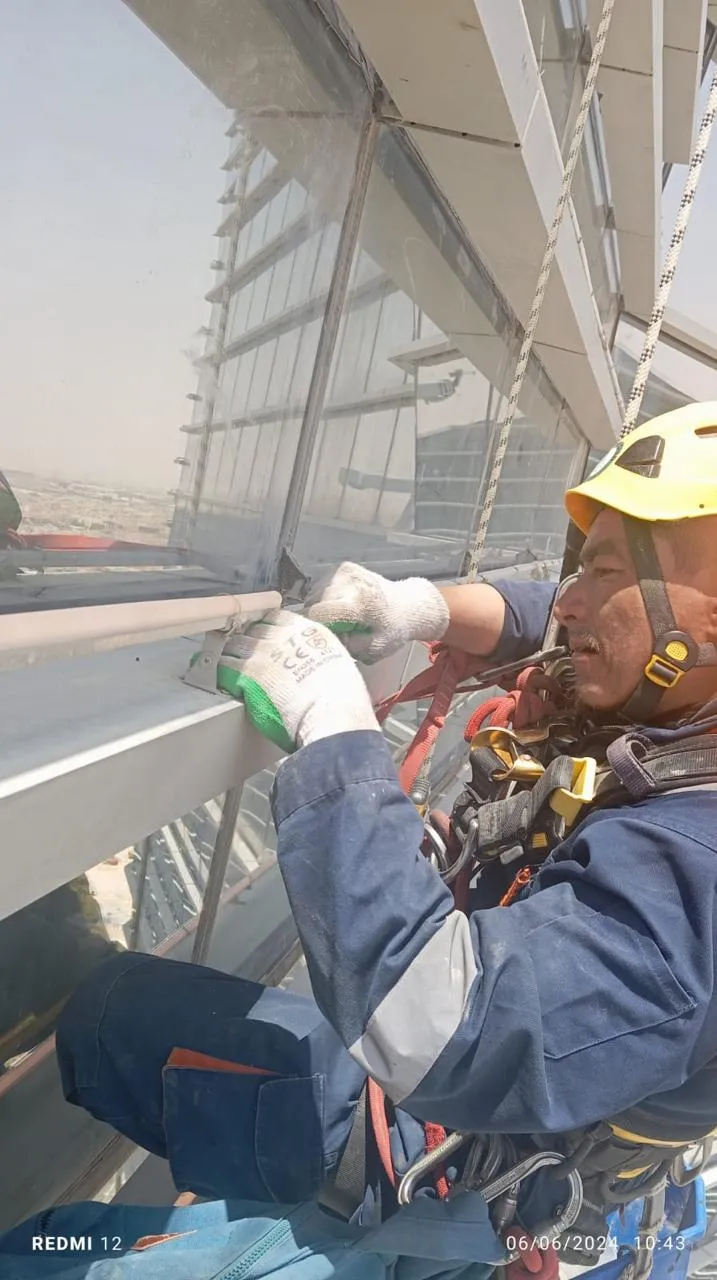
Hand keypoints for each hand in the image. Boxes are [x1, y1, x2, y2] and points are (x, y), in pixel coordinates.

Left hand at [216, 609, 379, 752]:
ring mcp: (261, 654)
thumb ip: (317, 654)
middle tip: (240, 651)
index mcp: (304, 631)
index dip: (264, 626)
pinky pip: (224, 667)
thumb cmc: (342, 697)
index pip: (274, 617)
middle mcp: (281, 637)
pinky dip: (221, 672)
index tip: (260, 634)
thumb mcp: (336, 661)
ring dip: (230, 654)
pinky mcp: (247, 675)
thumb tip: (311, 662)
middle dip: (245, 640)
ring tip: (226, 663)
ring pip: (234, 646)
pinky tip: (221, 679)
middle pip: (251, 630)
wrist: (331, 714)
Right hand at [306, 562, 448, 664]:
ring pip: (314, 596)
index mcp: (360, 601)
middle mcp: (349, 580)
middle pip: (315, 604)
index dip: (318, 628)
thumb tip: (326, 642)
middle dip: (321, 620)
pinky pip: (321, 588)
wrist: (408, 605)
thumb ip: (349, 647)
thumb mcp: (375, 648)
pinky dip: (326, 600)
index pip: (320, 613)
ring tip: (342, 618)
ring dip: (322, 610)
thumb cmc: (393, 628)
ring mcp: (344, 571)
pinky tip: (343, 607)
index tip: (326, 637)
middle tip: (337, 630)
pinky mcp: (342, 567)